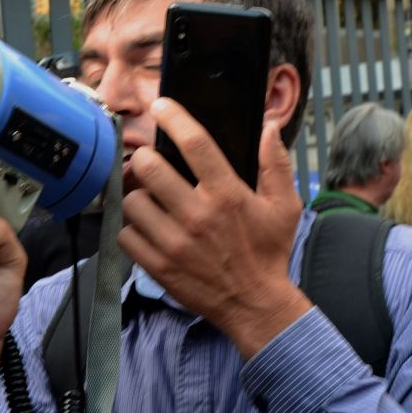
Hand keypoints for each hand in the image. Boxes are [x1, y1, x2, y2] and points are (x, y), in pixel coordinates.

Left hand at [120, 98, 310, 357]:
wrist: (256, 305)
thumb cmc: (269, 253)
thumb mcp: (284, 207)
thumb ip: (275, 164)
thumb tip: (268, 127)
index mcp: (228, 194)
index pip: (195, 144)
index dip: (173, 118)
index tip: (161, 107)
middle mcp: (198, 215)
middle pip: (149, 168)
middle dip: (144, 160)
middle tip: (149, 164)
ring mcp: (175, 243)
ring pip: (133, 201)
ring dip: (138, 197)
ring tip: (150, 200)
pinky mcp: (159, 266)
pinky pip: (126, 235)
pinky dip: (133, 229)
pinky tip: (148, 229)